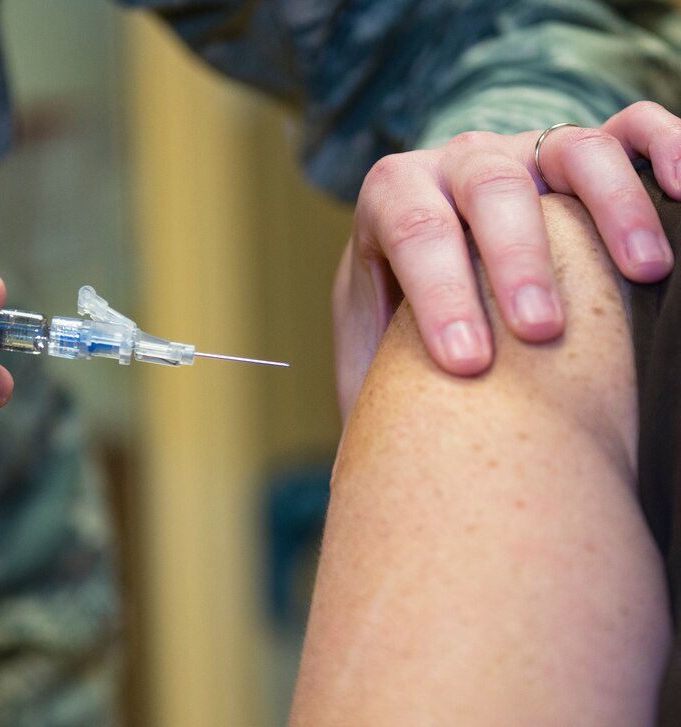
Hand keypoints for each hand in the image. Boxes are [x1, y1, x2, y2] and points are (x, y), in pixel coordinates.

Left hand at [335, 101, 680, 418]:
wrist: (428, 283)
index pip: (412, 229)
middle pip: (490, 186)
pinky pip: (632, 128)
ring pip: (572, 151)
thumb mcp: (370, 352)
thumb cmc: (398, 332)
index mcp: (392, 200)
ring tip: (646, 273)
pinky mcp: (582, 153)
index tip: (469, 364)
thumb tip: (372, 461)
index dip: (441, 293)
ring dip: (611, 207)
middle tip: (540, 331)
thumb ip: (368, 379)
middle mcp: (458, 164)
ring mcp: (525, 150)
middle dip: (516, 259)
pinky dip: (663, 147)